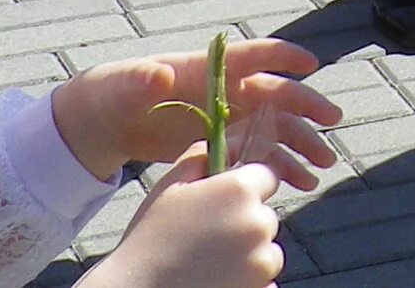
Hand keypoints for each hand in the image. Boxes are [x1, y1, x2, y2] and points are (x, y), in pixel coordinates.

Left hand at [53, 40, 340, 185]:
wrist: (109, 119)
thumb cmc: (118, 89)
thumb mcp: (126, 82)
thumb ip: (144, 78)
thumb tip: (161, 75)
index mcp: (214, 68)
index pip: (256, 54)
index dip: (284, 56)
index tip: (310, 64)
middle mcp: (231, 90)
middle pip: (279, 96)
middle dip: (307, 107)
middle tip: (332, 121)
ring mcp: (230, 118)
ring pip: (276, 130)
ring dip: (302, 145)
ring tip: (322, 165)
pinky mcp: (223, 144)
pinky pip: (260, 156)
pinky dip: (281, 168)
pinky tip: (299, 184)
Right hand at [85, 156, 284, 287]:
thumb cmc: (147, 242)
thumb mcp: (169, 188)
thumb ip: (202, 157)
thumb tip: (225, 141)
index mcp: (239, 190)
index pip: (267, 177)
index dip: (246, 190)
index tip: (223, 207)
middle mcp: (258, 222)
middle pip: (266, 217)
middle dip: (243, 226)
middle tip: (206, 242)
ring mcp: (262, 260)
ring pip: (267, 251)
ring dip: (247, 257)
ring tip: (206, 265)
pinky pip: (266, 282)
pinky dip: (247, 283)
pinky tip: (215, 282)